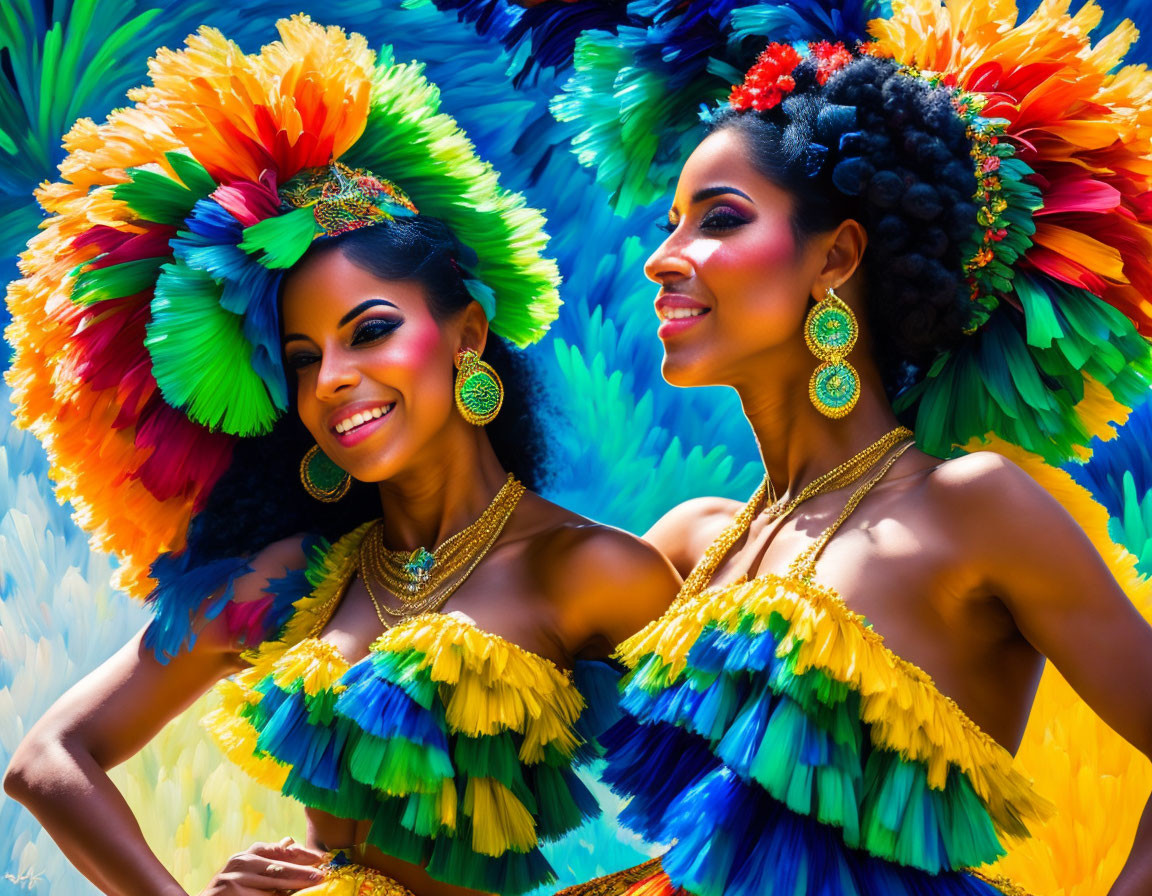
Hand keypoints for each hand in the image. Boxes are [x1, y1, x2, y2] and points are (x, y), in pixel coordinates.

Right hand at [198, 837, 326, 894]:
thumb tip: (291, 842)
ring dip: (293, 887)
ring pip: (272, 884)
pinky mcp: (231, 893)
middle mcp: (242, 862)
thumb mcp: (250, 868)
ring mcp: (236, 879)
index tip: (320, 859)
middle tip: (321, 876)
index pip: (280, 850)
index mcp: (250, 854)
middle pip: (278, 868)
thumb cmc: (233, 887)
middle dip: (302, 872)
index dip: (302, 854)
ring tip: (311, 887)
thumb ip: (269, 858)